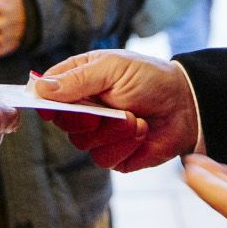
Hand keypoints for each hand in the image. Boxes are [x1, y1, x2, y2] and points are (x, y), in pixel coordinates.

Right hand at [32, 50, 199, 170]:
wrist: (186, 104)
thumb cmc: (150, 77)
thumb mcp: (113, 68)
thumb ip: (77, 79)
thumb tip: (40, 88)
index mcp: (79, 82)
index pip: (46, 94)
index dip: (45, 103)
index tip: (51, 108)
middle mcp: (84, 109)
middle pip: (63, 123)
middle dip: (85, 119)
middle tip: (104, 111)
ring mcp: (98, 134)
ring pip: (83, 144)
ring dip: (112, 132)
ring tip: (136, 118)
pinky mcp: (114, 155)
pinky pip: (105, 159)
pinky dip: (126, 145)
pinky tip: (142, 132)